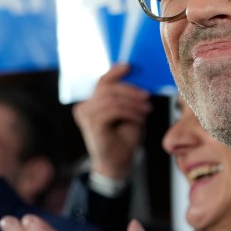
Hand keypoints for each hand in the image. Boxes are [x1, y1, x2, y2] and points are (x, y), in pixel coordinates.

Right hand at [72, 64, 151, 181]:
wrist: (118, 164)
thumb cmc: (123, 139)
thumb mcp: (127, 113)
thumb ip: (125, 97)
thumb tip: (135, 77)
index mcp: (90, 103)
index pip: (101, 82)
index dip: (115, 72)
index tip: (130, 66)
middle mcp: (84, 107)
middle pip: (107, 87)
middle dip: (130, 90)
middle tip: (147, 97)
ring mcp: (86, 116)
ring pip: (111, 98)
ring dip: (133, 103)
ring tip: (146, 110)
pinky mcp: (93, 124)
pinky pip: (113, 110)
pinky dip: (130, 112)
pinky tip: (139, 119)